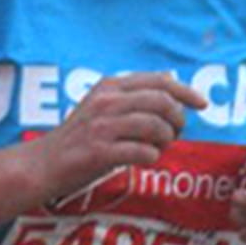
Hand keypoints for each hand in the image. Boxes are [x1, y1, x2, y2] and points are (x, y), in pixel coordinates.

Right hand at [31, 73, 206, 198]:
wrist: (43, 164)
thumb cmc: (80, 137)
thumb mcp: (102, 105)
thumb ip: (132, 95)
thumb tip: (171, 84)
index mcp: (110, 86)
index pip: (159, 80)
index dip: (186, 91)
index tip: (202, 104)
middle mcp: (107, 101)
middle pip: (162, 101)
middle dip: (178, 119)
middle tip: (175, 134)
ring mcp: (102, 126)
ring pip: (156, 126)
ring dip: (166, 140)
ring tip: (158, 148)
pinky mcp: (99, 152)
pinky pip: (143, 152)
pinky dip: (152, 157)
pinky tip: (144, 159)